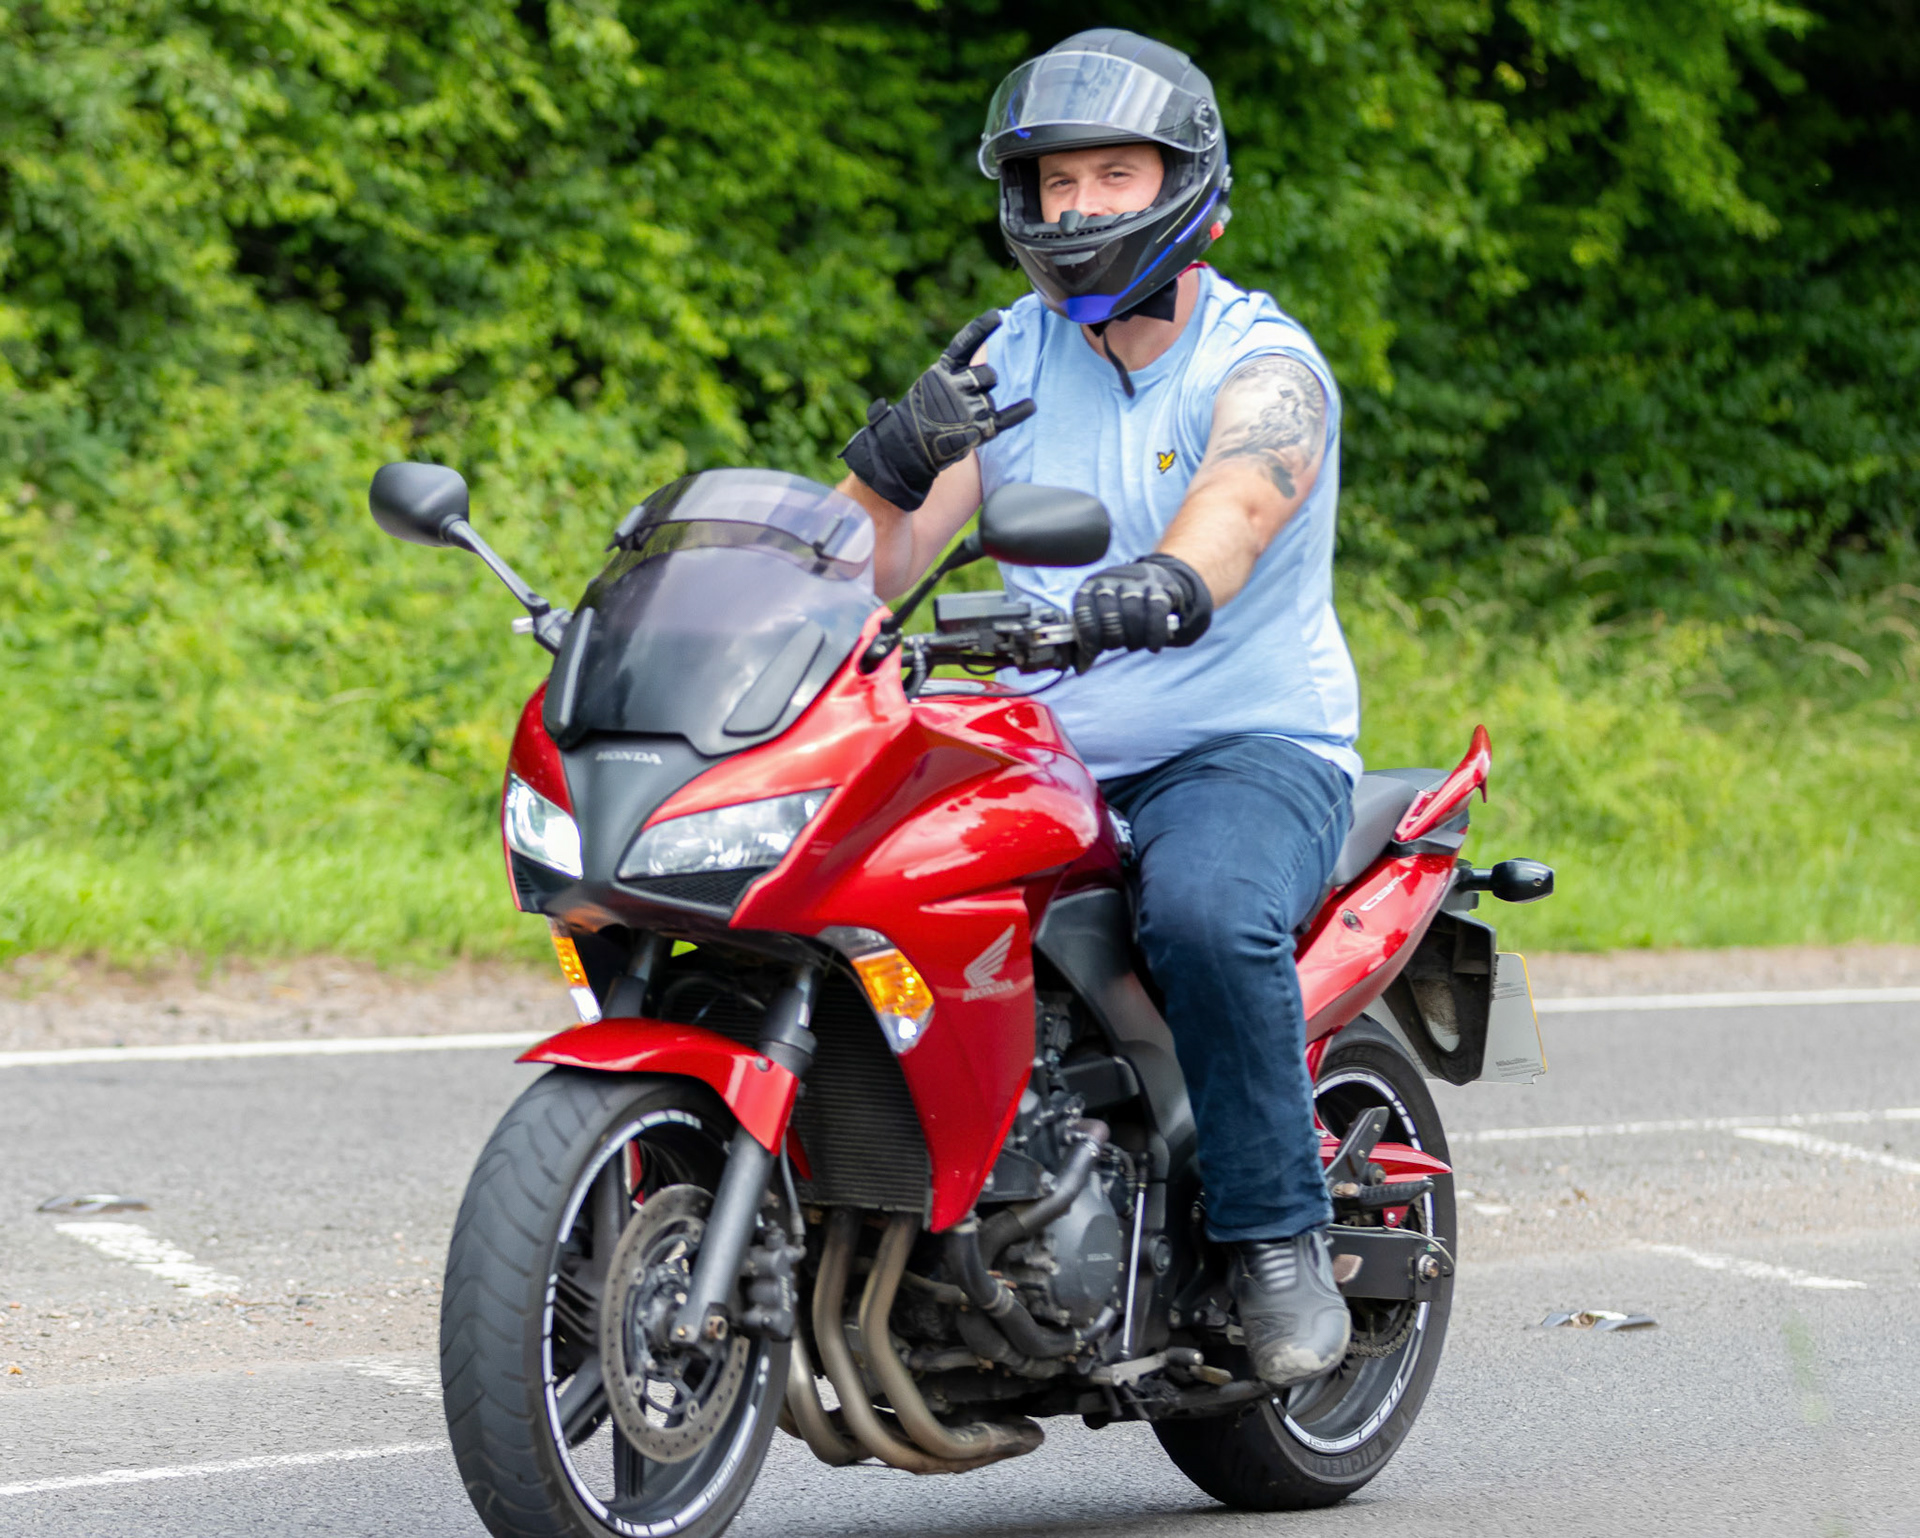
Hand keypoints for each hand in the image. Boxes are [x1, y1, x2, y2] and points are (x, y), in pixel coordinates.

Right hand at [839, 311, 1035, 511]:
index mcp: (942, 371)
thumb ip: (951, 373)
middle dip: (985, 381)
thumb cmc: (914, 418)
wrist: (906, 450)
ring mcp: (970, 407)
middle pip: (988, 374)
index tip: (998, 315)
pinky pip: (1006, 417)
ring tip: (964, 418)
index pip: (966, 343)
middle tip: (969, 396)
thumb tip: (982, 356)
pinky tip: (1031, 405)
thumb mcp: (927, 386)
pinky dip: (1021, 411)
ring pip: (991, 396)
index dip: (982, 327)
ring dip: (984, 404)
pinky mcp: (980, 429)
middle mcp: (958, 385)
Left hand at [1071, 554, 1213, 663]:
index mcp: (1089, 587)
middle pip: (1108, 615)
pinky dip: (1155, 635)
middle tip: (1116, 645)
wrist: (1151, 580)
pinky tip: (1153, 647)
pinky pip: (1156, 613)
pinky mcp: (1158, 587)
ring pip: (1133, 614)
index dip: (1088, 635)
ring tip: (1133, 646)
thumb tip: (1080, 670)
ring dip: (1133, 639)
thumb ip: (1089, 643)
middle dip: (1112, 639)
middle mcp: (1110, 581)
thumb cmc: (1119, 606)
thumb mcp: (1099, 618)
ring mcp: (1135, 582)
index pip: (1082, 610)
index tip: (1095, 650)